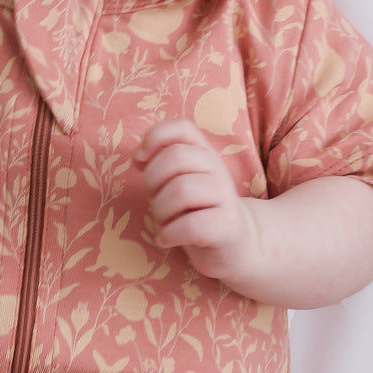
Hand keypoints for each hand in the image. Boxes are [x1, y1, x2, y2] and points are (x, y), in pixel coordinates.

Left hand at [136, 118, 261, 282]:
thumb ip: (158, 164)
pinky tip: (167, 239)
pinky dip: (169, 234)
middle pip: (175, 157)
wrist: (234, 245)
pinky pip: (190, 225)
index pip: (182, 127)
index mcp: (202, 152)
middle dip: (152, 182)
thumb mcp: (175, 182)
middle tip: (155, 201)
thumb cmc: (195, 211)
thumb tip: (138, 156)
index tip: (140, 160)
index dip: (155, 137)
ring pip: (181, 190)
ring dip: (161, 211)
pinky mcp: (228, 224)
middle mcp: (217, 168)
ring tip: (163, 223)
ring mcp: (225, 195)